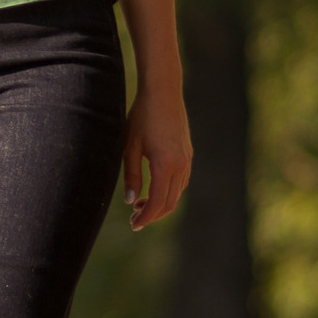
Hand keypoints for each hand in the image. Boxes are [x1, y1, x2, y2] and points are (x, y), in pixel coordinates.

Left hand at [123, 83, 191, 230]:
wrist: (163, 92)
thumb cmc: (141, 116)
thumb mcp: (129, 146)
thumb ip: (131, 175)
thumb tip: (131, 201)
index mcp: (165, 165)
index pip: (157, 202)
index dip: (146, 218)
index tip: (134, 225)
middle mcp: (181, 165)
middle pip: (170, 203)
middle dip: (153, 215)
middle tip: (134, 220)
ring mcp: (187, 159)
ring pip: (177, 193)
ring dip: (161, 204)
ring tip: (140, 205)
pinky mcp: (188, 154)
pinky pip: (182, 181)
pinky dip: (169, 191)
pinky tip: (154, 188)